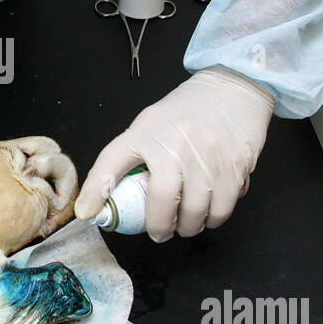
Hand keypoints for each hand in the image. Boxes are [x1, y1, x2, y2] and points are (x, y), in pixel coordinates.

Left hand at [75, 68, 274, 240]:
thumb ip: (132, 153)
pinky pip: (223, 206)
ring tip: (185, 226)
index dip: (95, 190)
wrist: (232, 90)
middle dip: (160, 227)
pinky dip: (214, 219)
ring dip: (189, 227)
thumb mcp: (151, 123)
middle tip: (159, 233)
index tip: (87, 213)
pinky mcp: (234, 164)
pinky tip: (208, 215)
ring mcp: (207, 154)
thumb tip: (106, 194)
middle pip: (162, 199)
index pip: (113, 160)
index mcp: (147, 131)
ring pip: (196, 209)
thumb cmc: (187, 111)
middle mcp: (175, 142)